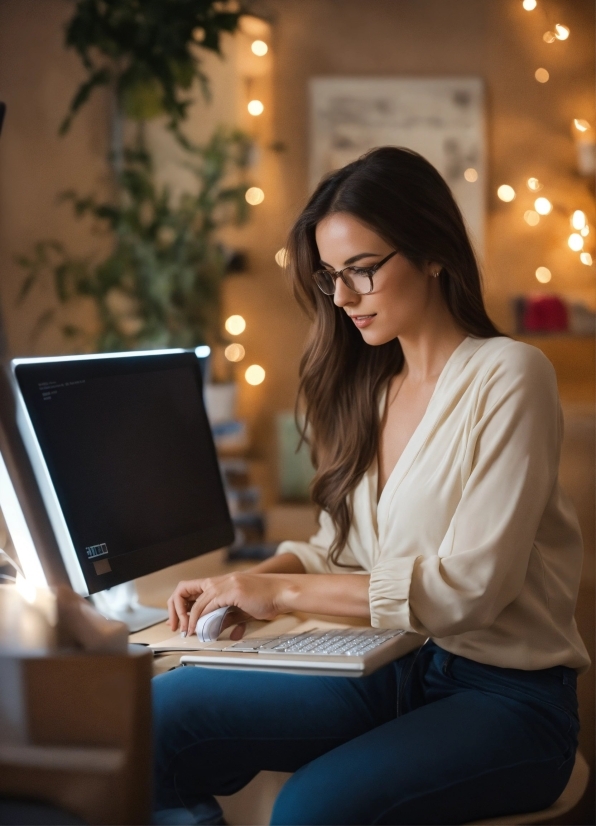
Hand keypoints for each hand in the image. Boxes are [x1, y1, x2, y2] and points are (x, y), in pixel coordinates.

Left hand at [167, 572, 283, 635]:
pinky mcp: (233, 590)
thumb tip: (214, 629)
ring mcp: (226, 583)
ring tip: (189, 632)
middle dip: (176, 609)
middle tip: (177, 626)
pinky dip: (202, 618)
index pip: (191, 589)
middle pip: (185, 589)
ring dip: (190, 619)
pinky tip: (201, 628)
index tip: (180, 621)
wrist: (283, 592)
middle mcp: (221, 580)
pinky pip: (210, 605)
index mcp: (222, 582)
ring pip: (198, 601)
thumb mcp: (242, 610)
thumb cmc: (268, 599)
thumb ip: (226, 617)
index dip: (181, 604)